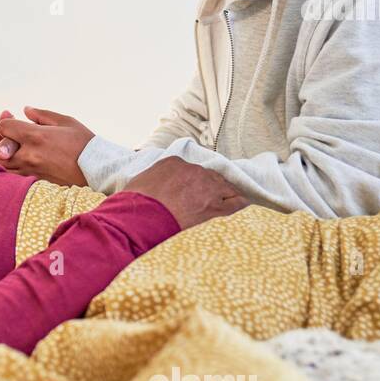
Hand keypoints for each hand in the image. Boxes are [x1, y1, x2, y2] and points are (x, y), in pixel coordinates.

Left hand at [0, 107, 93, 186]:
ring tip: (6, 148)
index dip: (4, 121)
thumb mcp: (66, 122)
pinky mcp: (34, 183)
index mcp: (37, 136)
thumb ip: (42, 115)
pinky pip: (10, 178)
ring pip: (1, 166)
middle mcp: (30, 155)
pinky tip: (9, 162)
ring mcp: (30, 171)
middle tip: (6, 134)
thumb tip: (25, 110)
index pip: (4, 127)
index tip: (11, 118)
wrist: (98, 171)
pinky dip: (5, 169)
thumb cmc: (84, 144)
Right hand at [123, 156, 248, 229]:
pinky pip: (235, 202)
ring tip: (226, 199)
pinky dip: (240, 202)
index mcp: (175, 162)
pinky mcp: (213, 206)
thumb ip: (152, 179)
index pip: (190, 169)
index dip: (191, 180)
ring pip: (225, 186)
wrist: (141, 217)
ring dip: (225, 192)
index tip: (188, 188)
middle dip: (209, 185)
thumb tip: (153, 184)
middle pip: (210, 175)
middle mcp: (193, 170)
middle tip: (203, 197)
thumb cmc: (135, 203)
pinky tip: (244, 202)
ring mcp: (206, 188)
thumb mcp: (139, 181)